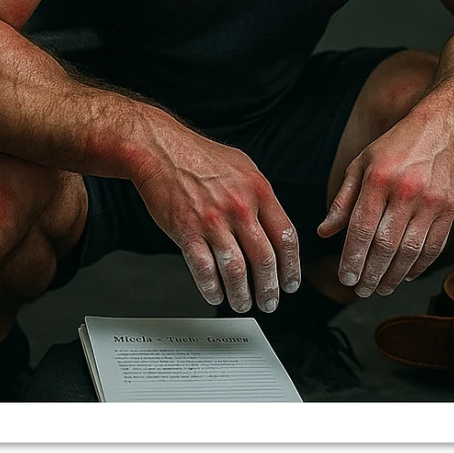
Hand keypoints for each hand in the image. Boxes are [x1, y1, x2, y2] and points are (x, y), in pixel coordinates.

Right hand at [132, 132, 300, 313]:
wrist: (161, 151)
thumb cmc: (200, 156)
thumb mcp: (243, 167)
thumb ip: (261, 196)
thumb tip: (275, 226)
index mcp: (258, 190)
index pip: (286, 237)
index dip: (292, 267)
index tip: (291, 282)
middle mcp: (239, 206)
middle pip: (264, 259)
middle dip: (270, 288)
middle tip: (270, 301)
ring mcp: (212, 221)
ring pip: (236, 270)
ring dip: (242, 294)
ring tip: (244, 303)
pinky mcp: (187, 231)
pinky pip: (204, 270)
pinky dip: (212, 288)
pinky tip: (216, 294)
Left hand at [317, 112, 453, 297]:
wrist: (442, 128)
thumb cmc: (396, 146)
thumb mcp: (361, 163)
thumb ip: (343, 200)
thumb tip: (324, 232)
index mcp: (378, 178)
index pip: (361, 228)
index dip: (352, 258)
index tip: (345, 278)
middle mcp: (405, 192)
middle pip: (385, 245)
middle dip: (371, 274)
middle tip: (361, 290)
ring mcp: (431, 202)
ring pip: (410, 251)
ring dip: (393, 276)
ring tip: (381, 289)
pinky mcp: (450, 209)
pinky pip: (434, 247)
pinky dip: (419, 266)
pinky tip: (406, 275)